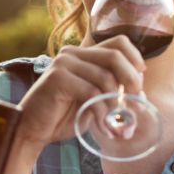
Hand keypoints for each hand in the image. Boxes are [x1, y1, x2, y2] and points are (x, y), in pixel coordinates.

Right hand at [14, 36, 145, 153]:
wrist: (32, 130)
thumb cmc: (63, 117)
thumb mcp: (92, 101)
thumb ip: (111, 92)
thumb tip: (140, 94)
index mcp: (82, 54)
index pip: (118, 42)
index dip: (135, 59)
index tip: (140, 82)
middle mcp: (72, 53)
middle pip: (115, 55)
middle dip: (131, 80)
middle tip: (137, 103)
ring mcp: (63, 63)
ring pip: (105, 77)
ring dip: (116, 105)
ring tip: (116, 124)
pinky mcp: (57, 78)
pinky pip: (92, 92)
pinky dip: (103, 112)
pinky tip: (104, 127)